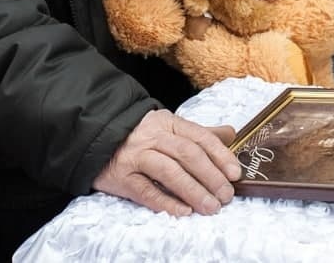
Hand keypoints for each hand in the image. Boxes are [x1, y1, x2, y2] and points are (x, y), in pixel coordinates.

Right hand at [91, 109, 239, 216]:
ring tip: (210, 207)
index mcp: (169, 122)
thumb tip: (231, 133)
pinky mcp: (122, 178)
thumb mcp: (170, 127)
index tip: (235, 173)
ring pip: (169, 172)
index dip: (220, 155)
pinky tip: (183, 211)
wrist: (97, 138)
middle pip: (187, 154)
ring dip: (193, 191)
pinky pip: (146, 192)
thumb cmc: (142, 136)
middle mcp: (153, 137)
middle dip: (210, 176)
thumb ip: (200, 133)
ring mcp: (136, 156)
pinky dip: (166, 202)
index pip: (199, 136)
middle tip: (226, 196)